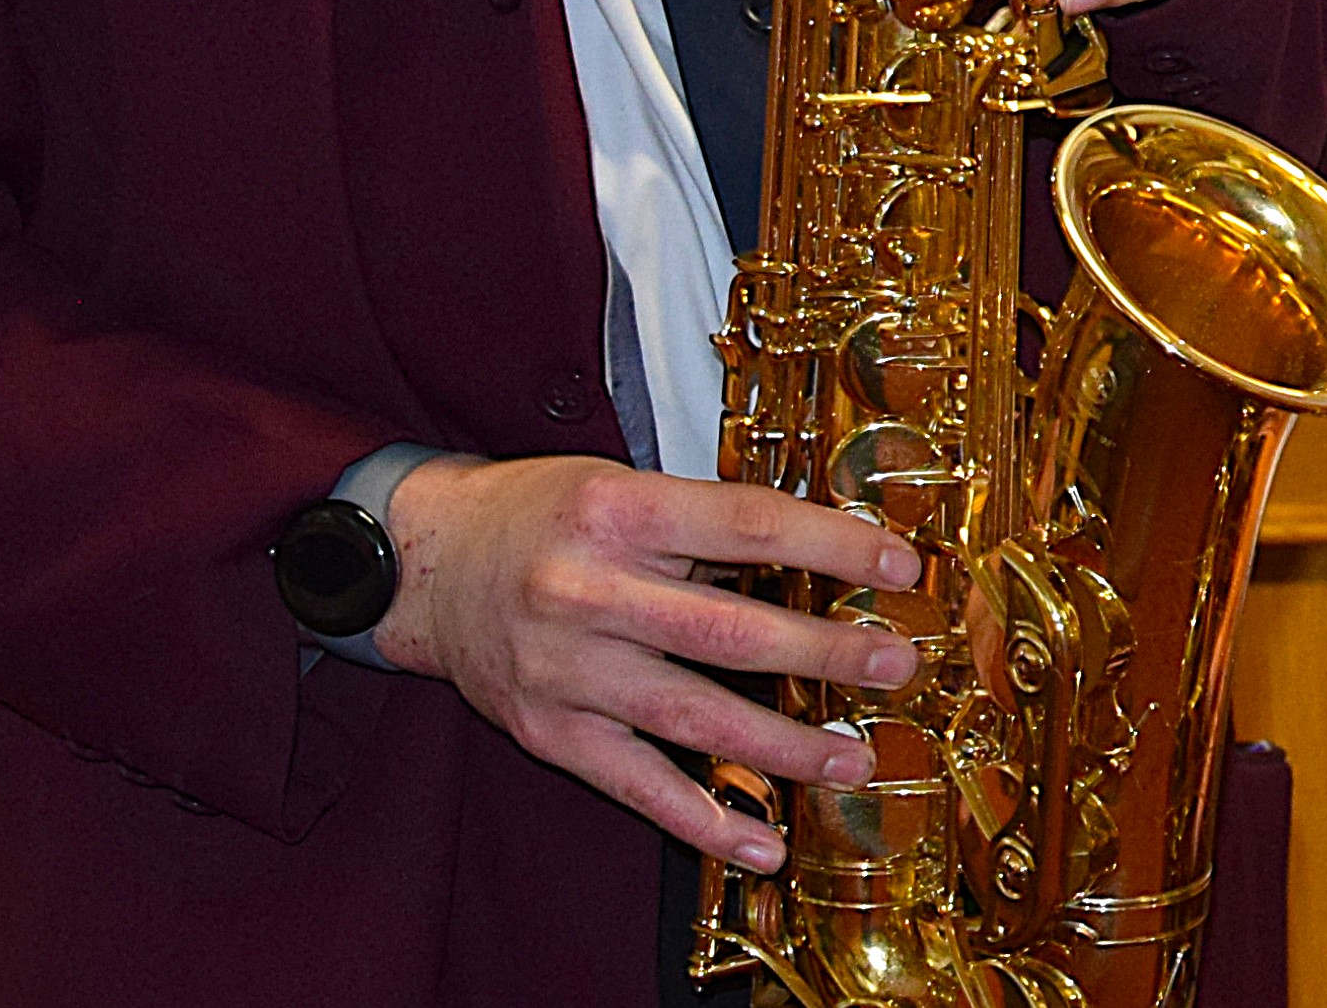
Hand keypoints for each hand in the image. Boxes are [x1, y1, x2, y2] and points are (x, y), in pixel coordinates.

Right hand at [375, 455, 922, 871]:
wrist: (425, 565)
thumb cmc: (544, 514)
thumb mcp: (622, 485)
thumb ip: (707, 523)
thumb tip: (828, 552)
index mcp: (620, 513)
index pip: (749, 526)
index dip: (834, 546)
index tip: (901, 566)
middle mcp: (588, 593)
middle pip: (730, 632)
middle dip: (825, 654)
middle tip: (896, 664)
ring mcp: (566, 670)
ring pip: (693, 718)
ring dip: (783, 746)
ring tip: (852, 757)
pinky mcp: (548, 731)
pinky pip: (636, 785)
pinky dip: (703, 820)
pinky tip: (763, 842)